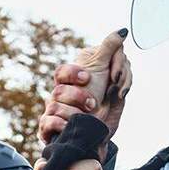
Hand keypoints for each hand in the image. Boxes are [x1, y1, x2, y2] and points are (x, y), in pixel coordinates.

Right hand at [40, 29, 132, 146]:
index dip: (73, 73)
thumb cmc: (105, 107)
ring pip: (54, 106)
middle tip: (93, 103)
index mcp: (71, 82)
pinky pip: (47, 123)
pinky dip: (61, 125)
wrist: (101, 138)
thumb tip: (121, 31)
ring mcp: (52, 113)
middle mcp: (58, 96)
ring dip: (74, 113)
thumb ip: (112, 55)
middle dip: (78, 96)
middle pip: (58, 89)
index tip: (87, 77)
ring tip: (87, 117)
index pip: (62, 71)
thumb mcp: (113, 79)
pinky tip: (71, 127)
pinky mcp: (48, 130)